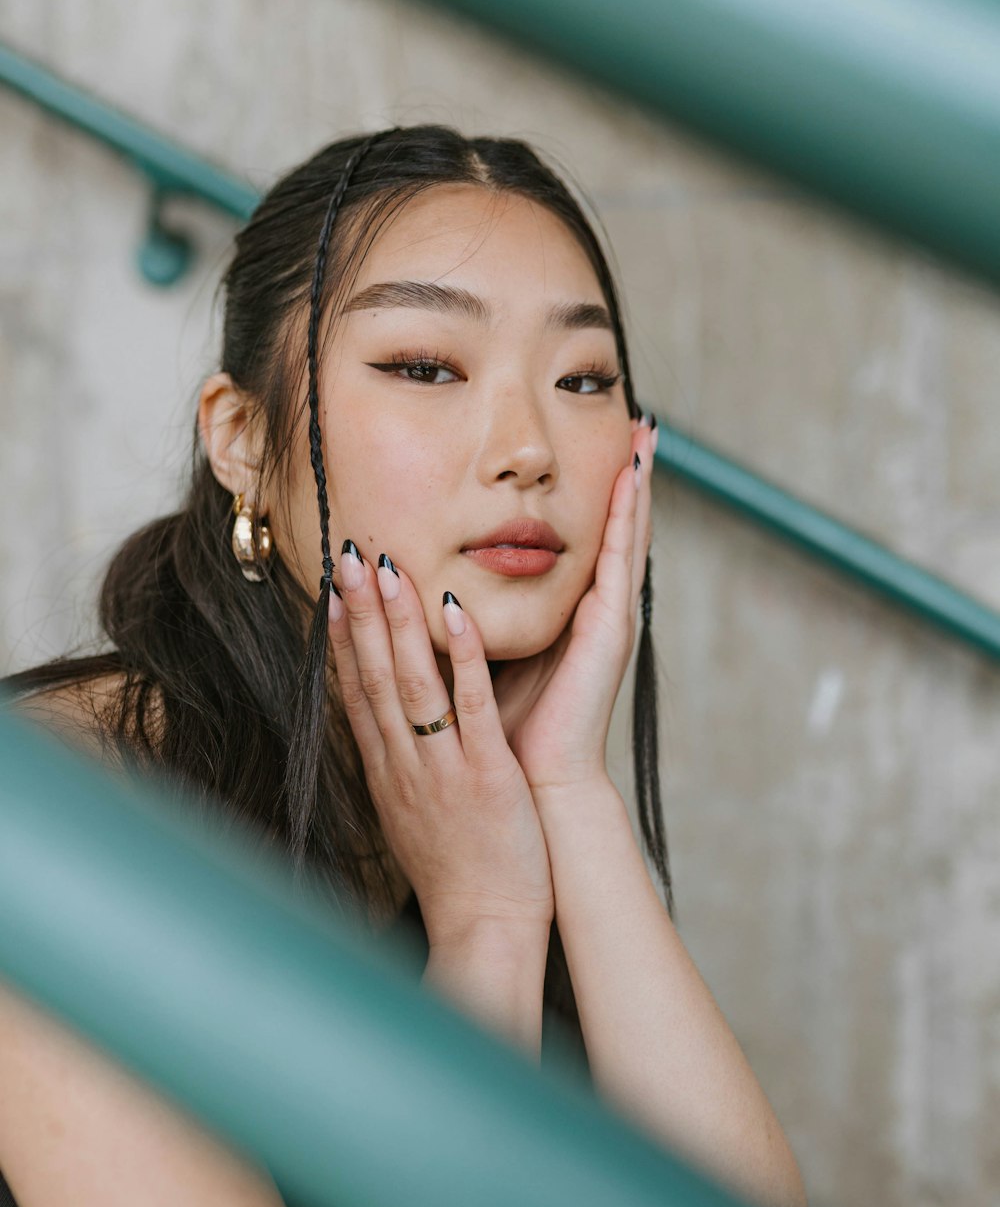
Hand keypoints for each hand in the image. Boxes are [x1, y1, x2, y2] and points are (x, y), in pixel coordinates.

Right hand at [327, 544, 553, 948]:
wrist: (483, 929)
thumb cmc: (456, 873)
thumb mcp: (412, 816)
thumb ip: (400, 769)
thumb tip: (386, 734)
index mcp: (388, 771)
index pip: (354, 692)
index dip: (338, 638)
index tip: (328, 590)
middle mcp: (404, 763)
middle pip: (372, 676)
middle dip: (357, 612)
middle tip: (345, 553)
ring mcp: (441, 768)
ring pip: (411, 683)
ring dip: (397, 622)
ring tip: (386, 566)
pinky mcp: (485, 775)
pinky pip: (470, 709)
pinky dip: (460, 659)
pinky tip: (455, 615)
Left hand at [493, 414, 654, 793]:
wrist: (535, 784)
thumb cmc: (507, 730)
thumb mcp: (486, 659)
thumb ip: (475, 621)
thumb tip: (435, 582)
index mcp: (569, 618)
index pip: (585, 544)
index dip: (592, 498)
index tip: (596, 446)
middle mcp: (595, 612)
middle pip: (614, 530)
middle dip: (625, 477)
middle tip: (636, 421)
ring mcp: (608, 618)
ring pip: (626, 535)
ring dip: (636, 483)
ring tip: (644, 432)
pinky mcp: (611, 629)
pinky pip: (621, 559)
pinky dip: (628, 515)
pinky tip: (632, 475)